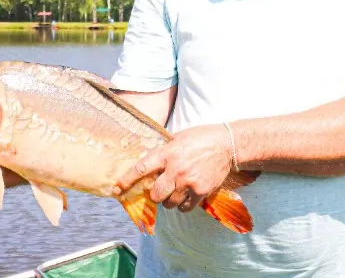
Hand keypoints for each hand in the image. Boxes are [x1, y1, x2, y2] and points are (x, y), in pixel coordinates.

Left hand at [113, 124, 232, 212]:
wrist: (227, 144)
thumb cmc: (200, 137)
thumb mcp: (177, 138)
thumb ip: (162, 150)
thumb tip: (145, 159)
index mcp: (167, 153)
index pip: (141, 169)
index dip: (127, 180)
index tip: (117, 189)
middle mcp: (176, 169)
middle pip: (155, 194)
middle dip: (155, 194)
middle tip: (161, 188)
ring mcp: (189, 182)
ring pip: (169, 203)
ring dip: (170, 200)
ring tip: (176, 191)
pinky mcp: (201, 191)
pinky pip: (185, 207)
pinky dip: (183, 205)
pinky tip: (186, 196)